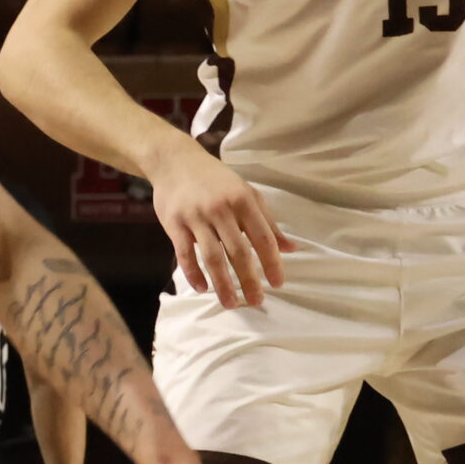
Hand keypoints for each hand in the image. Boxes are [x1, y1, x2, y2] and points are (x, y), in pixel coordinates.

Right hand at [147, 142, 293, 308]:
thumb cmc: (215, 179)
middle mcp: (220, 209)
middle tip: (256, 302)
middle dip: (248, 279)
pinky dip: (193, 273)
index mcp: (243, 200)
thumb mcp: (246, 193)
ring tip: (230, 303)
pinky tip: (202, 288)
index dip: (271, 262)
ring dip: (222, 283)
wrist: (175, 161)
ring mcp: (196, 217)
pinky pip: (184, 253)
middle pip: (238, 251)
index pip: (262, 237)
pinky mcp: (174, 223)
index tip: (277, 284)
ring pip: (212, 256)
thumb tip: (290, 248)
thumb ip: (267, 221)